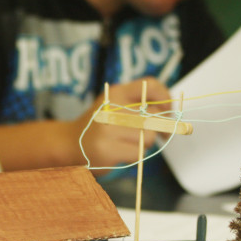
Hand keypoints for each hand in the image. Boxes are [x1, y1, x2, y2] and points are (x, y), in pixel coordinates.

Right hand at [0, 77, 171, 171]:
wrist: (68, 145)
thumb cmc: (98, 128)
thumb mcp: (115, 107)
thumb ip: (141, 107)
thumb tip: (173, 117)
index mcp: (115, 92)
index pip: (151, 85)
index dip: (166, 98)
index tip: (169, 111)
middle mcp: (112, 106)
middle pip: (154, 117)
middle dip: (157, 129)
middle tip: (151, 134)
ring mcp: (108, 127)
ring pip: (149, 137)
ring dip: (143, 144)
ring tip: (124, 143)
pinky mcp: (107, 148)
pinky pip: (139, 153)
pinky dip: (133, 155)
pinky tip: (118, 152)